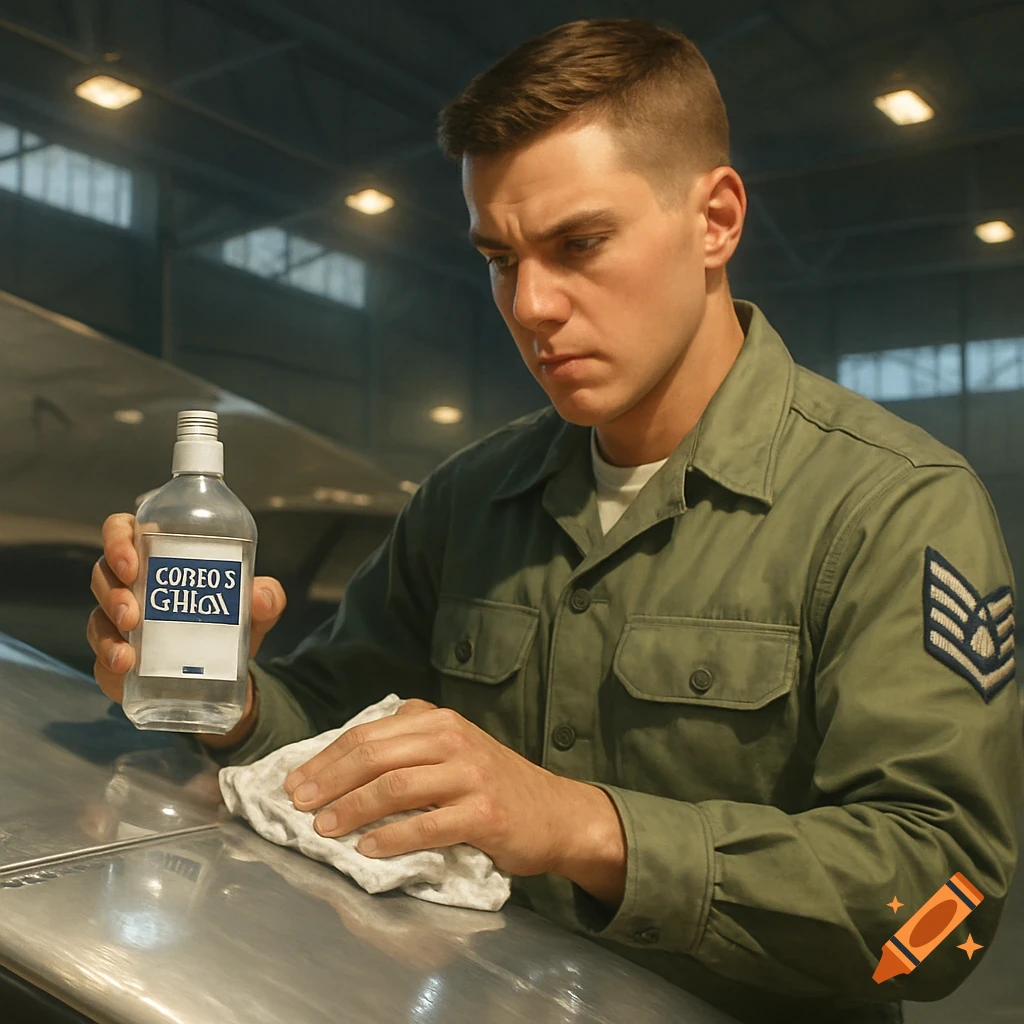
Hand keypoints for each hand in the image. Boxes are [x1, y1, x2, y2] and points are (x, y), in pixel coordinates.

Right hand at [86, 512, 286, 743]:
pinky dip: (108, 653)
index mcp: (161, 554)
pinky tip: (125, 662)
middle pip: (104, 571)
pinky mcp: (116, 650)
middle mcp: (134, 582)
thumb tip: (260, 597)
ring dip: (109, 620)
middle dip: (113, 588)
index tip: (132, 561)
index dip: (118, 539)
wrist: (229, 672)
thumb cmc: (235, 621)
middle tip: (134, 610)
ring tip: (131, 635)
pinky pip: (100, 647)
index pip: (124, 530)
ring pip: (98, 609)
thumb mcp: (258, 608)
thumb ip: (268, 598)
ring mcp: (119, 617)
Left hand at [281, 700, 585, 877]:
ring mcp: (470, 775)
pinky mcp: (484, 813)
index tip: (296, 781)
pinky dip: (391, 838)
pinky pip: (427, 825)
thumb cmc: (493, 783)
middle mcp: (453, 739)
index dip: (326, 757)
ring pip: (396, 786)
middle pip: (375, 755)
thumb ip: (407, 745)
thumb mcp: (452, 748)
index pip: (368, 732)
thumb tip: (337, 765)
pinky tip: (367, 849)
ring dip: (352, 809)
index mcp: (438, 719)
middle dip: (329, 781)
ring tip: (324, 829)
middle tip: (298, 805)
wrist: (555, 812)